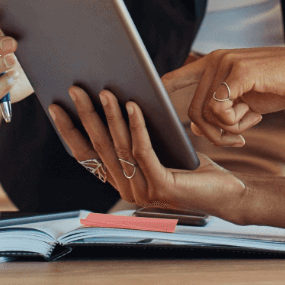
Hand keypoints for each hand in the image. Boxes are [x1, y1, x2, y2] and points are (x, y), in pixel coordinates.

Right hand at [48, 88, 247, 217]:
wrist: (228, 194)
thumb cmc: (194, 168)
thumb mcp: (162, 148)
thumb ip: (139, 137)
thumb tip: (121, 99)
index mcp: (122, 180)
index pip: (87, 155)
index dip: (70, 131)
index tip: (56, 107)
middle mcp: (127, 188)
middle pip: (100, 147)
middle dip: (86, 115)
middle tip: (75, 90)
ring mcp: (143, 190)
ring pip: (120, 146)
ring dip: (110, 115)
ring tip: (105, 90)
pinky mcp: (162, 186)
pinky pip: (143, 150)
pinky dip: (137, 125)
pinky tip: (134, 105)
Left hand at [162, 48, 284, 147]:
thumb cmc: (282, 85)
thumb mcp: (247, 97)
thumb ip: (222, 106)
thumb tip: (195, 125)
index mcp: (216, 63)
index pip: (175, 77)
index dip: (159, 94)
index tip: (143, 109)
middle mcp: (216, 59)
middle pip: (192, 108)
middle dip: (209, 132)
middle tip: (234, 138)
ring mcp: (226, 63)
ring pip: (204, 112)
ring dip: (225, 129)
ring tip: (246, 127)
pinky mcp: (239, 71)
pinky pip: (220, 109)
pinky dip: (234, 122)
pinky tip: (253, 118)